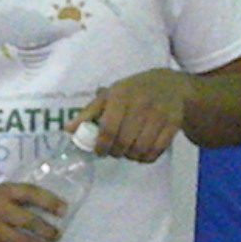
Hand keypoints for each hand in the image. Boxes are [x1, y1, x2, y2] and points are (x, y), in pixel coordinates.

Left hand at [71, 68, 186, 161]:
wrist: (169, 85)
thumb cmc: (133, 91)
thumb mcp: (109, 95)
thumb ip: (88, 113)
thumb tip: (67, 130)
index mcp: (121, 96)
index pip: (108, 129)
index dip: (101, 146)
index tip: (99, 151)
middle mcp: (141, 104)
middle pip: (124, 142)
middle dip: (115, 152)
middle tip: (113, 150)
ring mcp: (159, 115)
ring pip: (140, 149)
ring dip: (130, 156)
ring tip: (127, 150)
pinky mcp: (173, 124)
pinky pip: (156, 151)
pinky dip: (146, 157)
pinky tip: (141, 152)